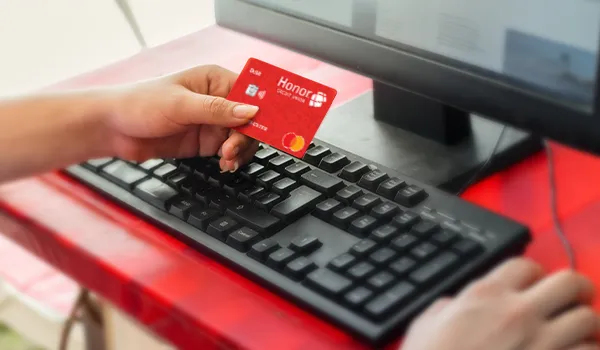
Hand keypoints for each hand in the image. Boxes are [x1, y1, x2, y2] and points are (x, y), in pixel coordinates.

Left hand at [104, 64, 258, 170]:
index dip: (262, 111)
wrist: (112, 129)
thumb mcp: (181, 105)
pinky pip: (229, 151)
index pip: (250, 94)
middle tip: (231, 150)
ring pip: (243, 138)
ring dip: (240, 151)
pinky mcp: (205, 142)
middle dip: (247, 137)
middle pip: (251, 120)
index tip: (267, 128)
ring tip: (227, 160)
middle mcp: (218, 100)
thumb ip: (217, 110)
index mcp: (215, 80)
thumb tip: (251, 111)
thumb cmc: (140, 104)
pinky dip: (232, 159)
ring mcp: (212, 122)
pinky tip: (226, 164)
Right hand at [401, 258, 599, 349]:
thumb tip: (455, 305)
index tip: (532, 287)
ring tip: (575, 338)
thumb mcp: (425, 325)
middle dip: (576, 290)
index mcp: (486, 296)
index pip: (527, 265)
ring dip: (584, 329)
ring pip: (589, 319)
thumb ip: (447, 308)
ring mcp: (543, 343)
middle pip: (571, 282)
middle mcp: (520, 313)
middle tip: (569, 303)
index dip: (533, 275)